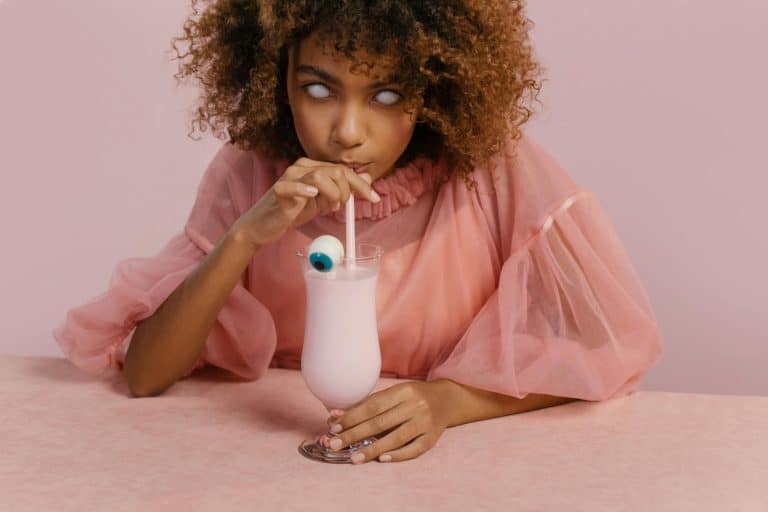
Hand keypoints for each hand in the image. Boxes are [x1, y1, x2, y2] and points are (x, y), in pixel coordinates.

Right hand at [228, 157, 380, 248]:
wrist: (263, 226)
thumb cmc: (291, 211)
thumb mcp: (322, 201)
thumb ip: (341, 190)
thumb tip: (366, 179)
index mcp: (312, 168)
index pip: (342, 169)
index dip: (361, 184)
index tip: (375, 198)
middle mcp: (301, 168)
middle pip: (335, 170)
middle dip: (349, 189)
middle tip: (344, 206)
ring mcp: (289, 177)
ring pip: (320, 176)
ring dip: (334, 193)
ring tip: (331, 207)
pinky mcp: (279, 190)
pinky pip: (292, 186)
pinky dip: (304, 189)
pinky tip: (312, 196)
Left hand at [321, 380, 453, 463]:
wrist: (446, 400)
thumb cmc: (413, 397)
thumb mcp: (394, 394)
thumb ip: (368, 405)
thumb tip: (335, 416)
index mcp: (403, 391)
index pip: (373, 406)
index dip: (352, 417)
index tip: (334, 427)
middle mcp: (415, 405)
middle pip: (381, 422)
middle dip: (355, 434)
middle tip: (335, 444)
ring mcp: (425, 422)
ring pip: (396, 437)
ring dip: (372, 449)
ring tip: (354, 458)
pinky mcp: (432, 437)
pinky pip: (414, 449)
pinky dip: (397, 455)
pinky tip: (381, 459)